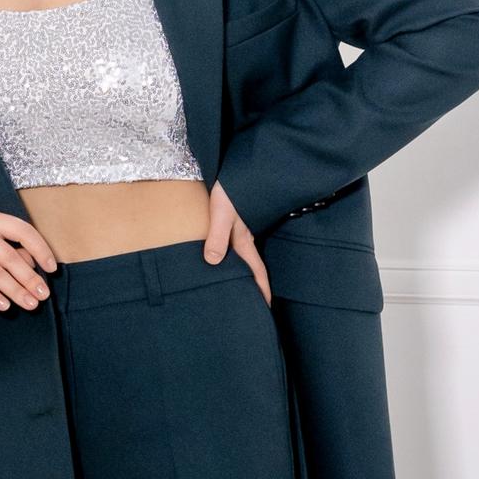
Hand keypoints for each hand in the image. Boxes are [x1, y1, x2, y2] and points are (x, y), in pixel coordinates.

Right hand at [0, 209, 58, 311]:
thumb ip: (11, 251)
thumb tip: (35, 266)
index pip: (21, 230)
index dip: (40, 249)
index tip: (52, 268)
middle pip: (9, 255)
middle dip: (29, 277)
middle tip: (43, 295)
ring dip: (15, 290)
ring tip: (30, 304)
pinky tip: (4, 306)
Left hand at [204, 180, 271, 305]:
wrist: (237, 170)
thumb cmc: (228, 190)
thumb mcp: (221, 213)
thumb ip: (217, 236)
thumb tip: (213, 261)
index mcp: (244, 241)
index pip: (257, 272)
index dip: (262, 291)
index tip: (265, 308)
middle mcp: (244, 240)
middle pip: (252, 269)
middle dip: (254, 288)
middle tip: (252, 307)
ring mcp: (240, 232)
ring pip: (243, 260)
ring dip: (244, 276)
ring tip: (239, 292)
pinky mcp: (232, 225)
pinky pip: (234, 249)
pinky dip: (233, 261)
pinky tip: (223, 264)